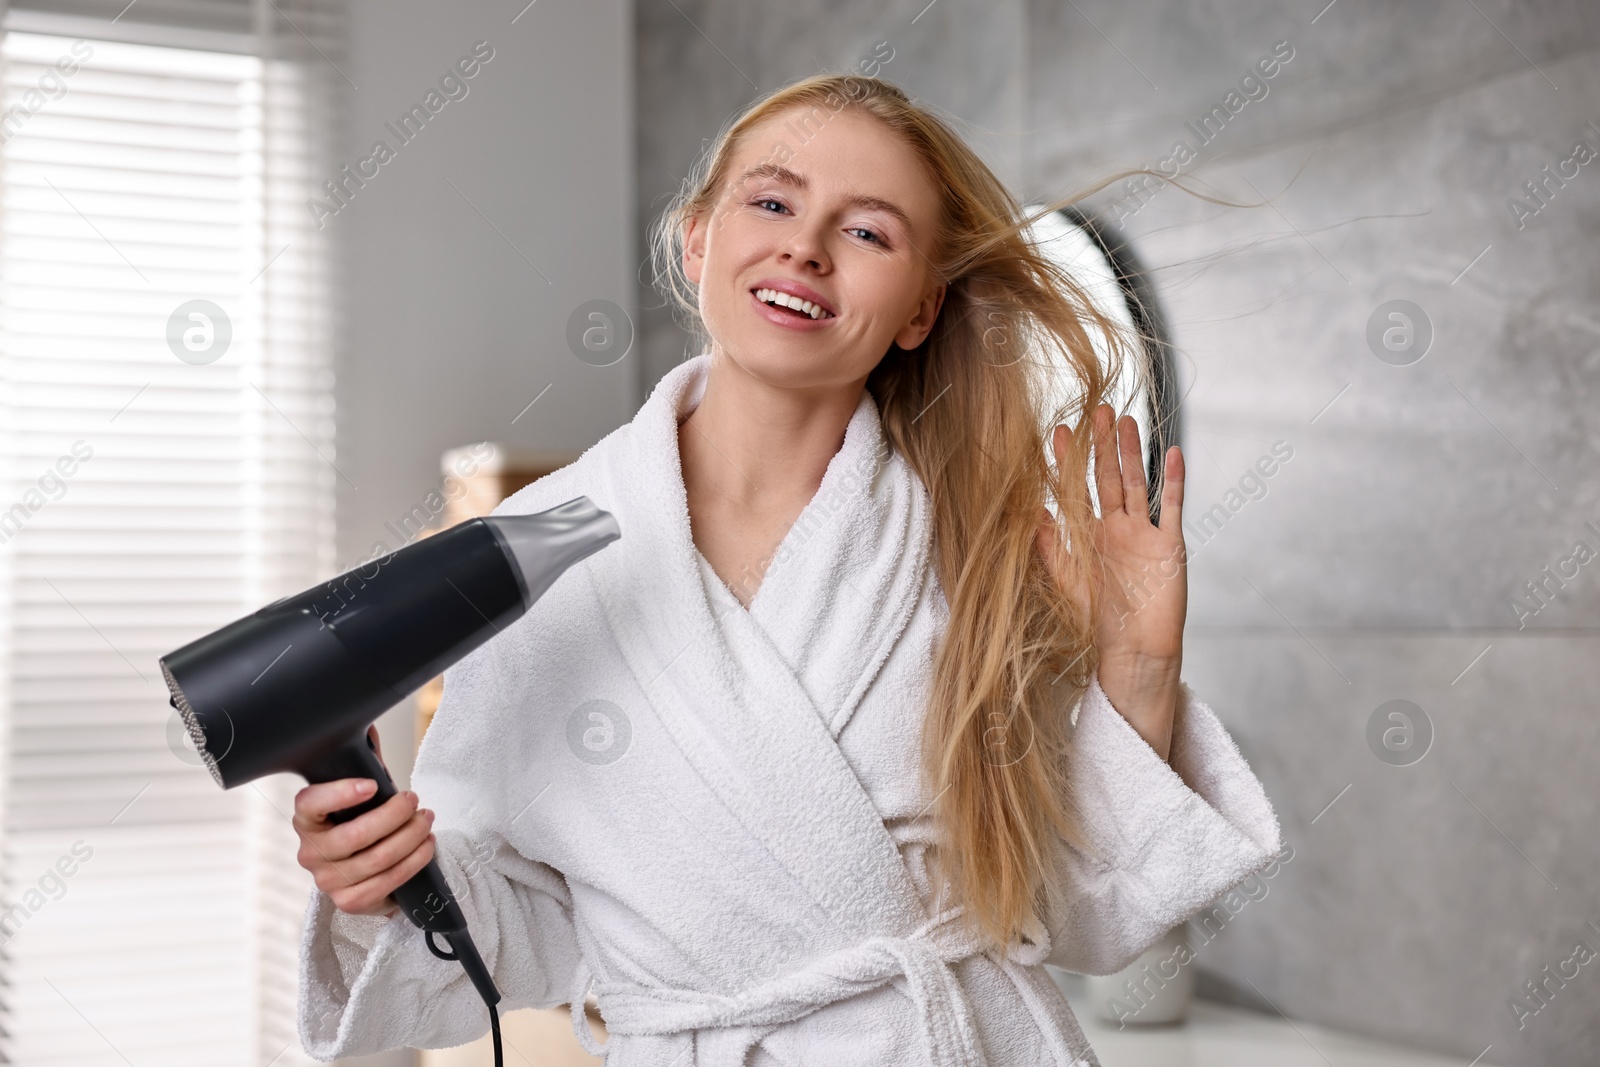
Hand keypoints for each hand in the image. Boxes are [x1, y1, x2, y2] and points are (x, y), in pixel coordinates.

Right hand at [291, 724, 436, 916]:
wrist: (363, 869)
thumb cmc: (359, 821)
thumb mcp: (360, 791)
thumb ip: (362, 762)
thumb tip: (370, 729)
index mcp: (307, 819)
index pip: (310, 804)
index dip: (339, 794)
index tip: (371, 785)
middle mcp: (311, 852)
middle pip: (355, 835)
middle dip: (394, 815)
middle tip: (414, 801)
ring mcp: (328, 880)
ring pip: (376, 859)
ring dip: (410, 837)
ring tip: (427, 821)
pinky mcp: (349, 902)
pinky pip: (386, 883)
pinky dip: (413, 862)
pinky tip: (426, 847)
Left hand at [1035, 405, 1186, 758]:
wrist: (1134, 651)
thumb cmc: (1097, 623)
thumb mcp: (1065, 580)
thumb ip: (1048, 546)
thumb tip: (1027, 511)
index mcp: (1090, 536)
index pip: (1077, 490)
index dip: (1068, 462)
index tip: (1057, 432)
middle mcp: (1117, 530)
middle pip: (1108, 478)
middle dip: (1102, 445)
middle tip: (1096, 409)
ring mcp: (1145, 534)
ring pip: (1137, 484)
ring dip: (1132, 453)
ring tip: (1126, 420)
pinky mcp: (1169, 545)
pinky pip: (1172, 506)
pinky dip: (1173, 480)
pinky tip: (1172, 452)